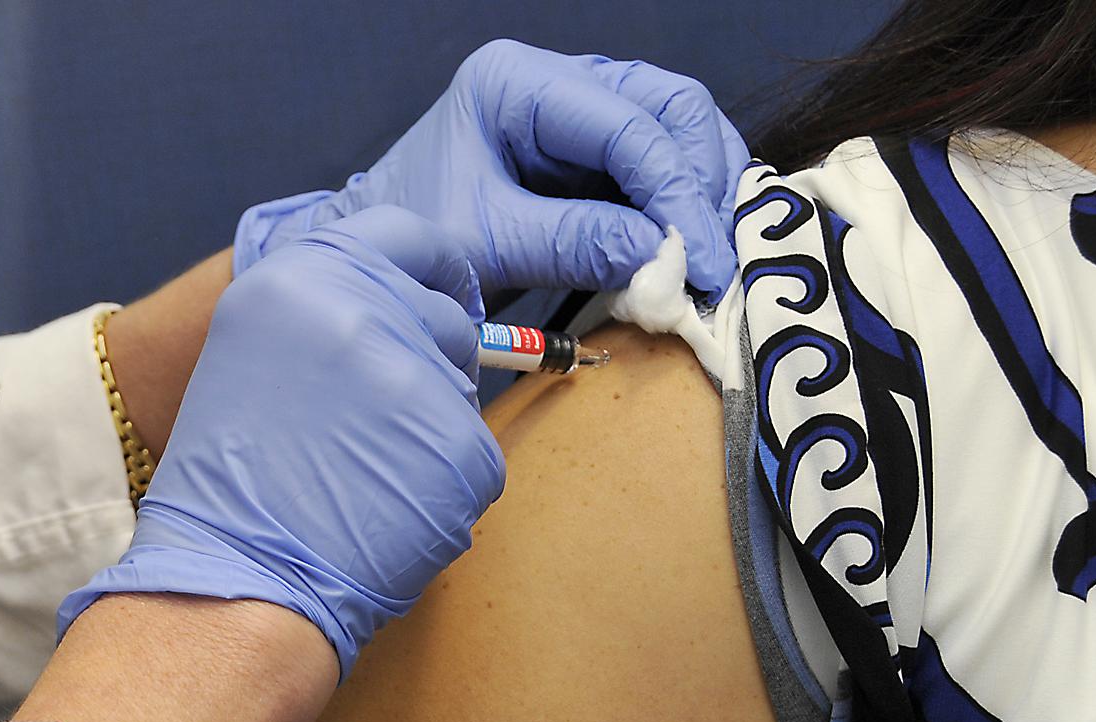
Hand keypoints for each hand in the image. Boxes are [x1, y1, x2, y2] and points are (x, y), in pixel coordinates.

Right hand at [59, 206, 501, 678]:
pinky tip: (384, 512)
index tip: (440, 295)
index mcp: (299, 276)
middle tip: (373, 427)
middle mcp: (361, 311)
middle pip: (448, 319)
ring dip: (430, 432)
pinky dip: (442, 489)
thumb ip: (328, 312)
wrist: (233, 581)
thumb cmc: (232, 487)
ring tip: (361, 478)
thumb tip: (407, 301)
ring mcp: (416, 379)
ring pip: (461, 395)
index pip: (407, 235)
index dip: (433, 269)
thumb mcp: (254, 356)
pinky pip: (475, 458)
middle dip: (430, 364)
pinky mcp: (459, 446)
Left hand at [234, 40, 749, 299]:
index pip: (626, 123)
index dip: (676, 194)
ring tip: (710, 260)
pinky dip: (685, 205)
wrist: (382, 261)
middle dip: (700, 183)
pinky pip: (661, 164)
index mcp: (517, 83)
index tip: (703, 263)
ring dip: (703, 192)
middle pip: (668, 105)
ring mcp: (580, 114)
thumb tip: (661, 256)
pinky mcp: (592, 156)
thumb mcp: (488, 245)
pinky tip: (693, 250)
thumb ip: (571, 244)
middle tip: (714, 262)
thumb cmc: (414, 245)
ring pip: (676, 128)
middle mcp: (557, 83)